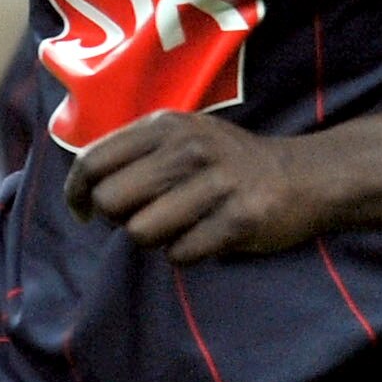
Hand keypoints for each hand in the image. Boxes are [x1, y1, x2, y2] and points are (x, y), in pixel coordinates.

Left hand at [61, 110, 325, 261]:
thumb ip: (136, 152)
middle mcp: (188, 149)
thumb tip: (84, 190)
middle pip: (110, 202)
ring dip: (154, 240)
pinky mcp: (236, 220)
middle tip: (144, 218)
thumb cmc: (229, 163)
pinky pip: (179, 254)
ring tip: (180, 226)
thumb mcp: (184, 136)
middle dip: (118, 220)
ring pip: (140, 233)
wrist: (304, 177)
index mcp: (166, 126)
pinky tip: (206, 237)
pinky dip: (185, 254)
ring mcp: (214, 184)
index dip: (76, 192)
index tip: (82, 211)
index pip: (93, 161)